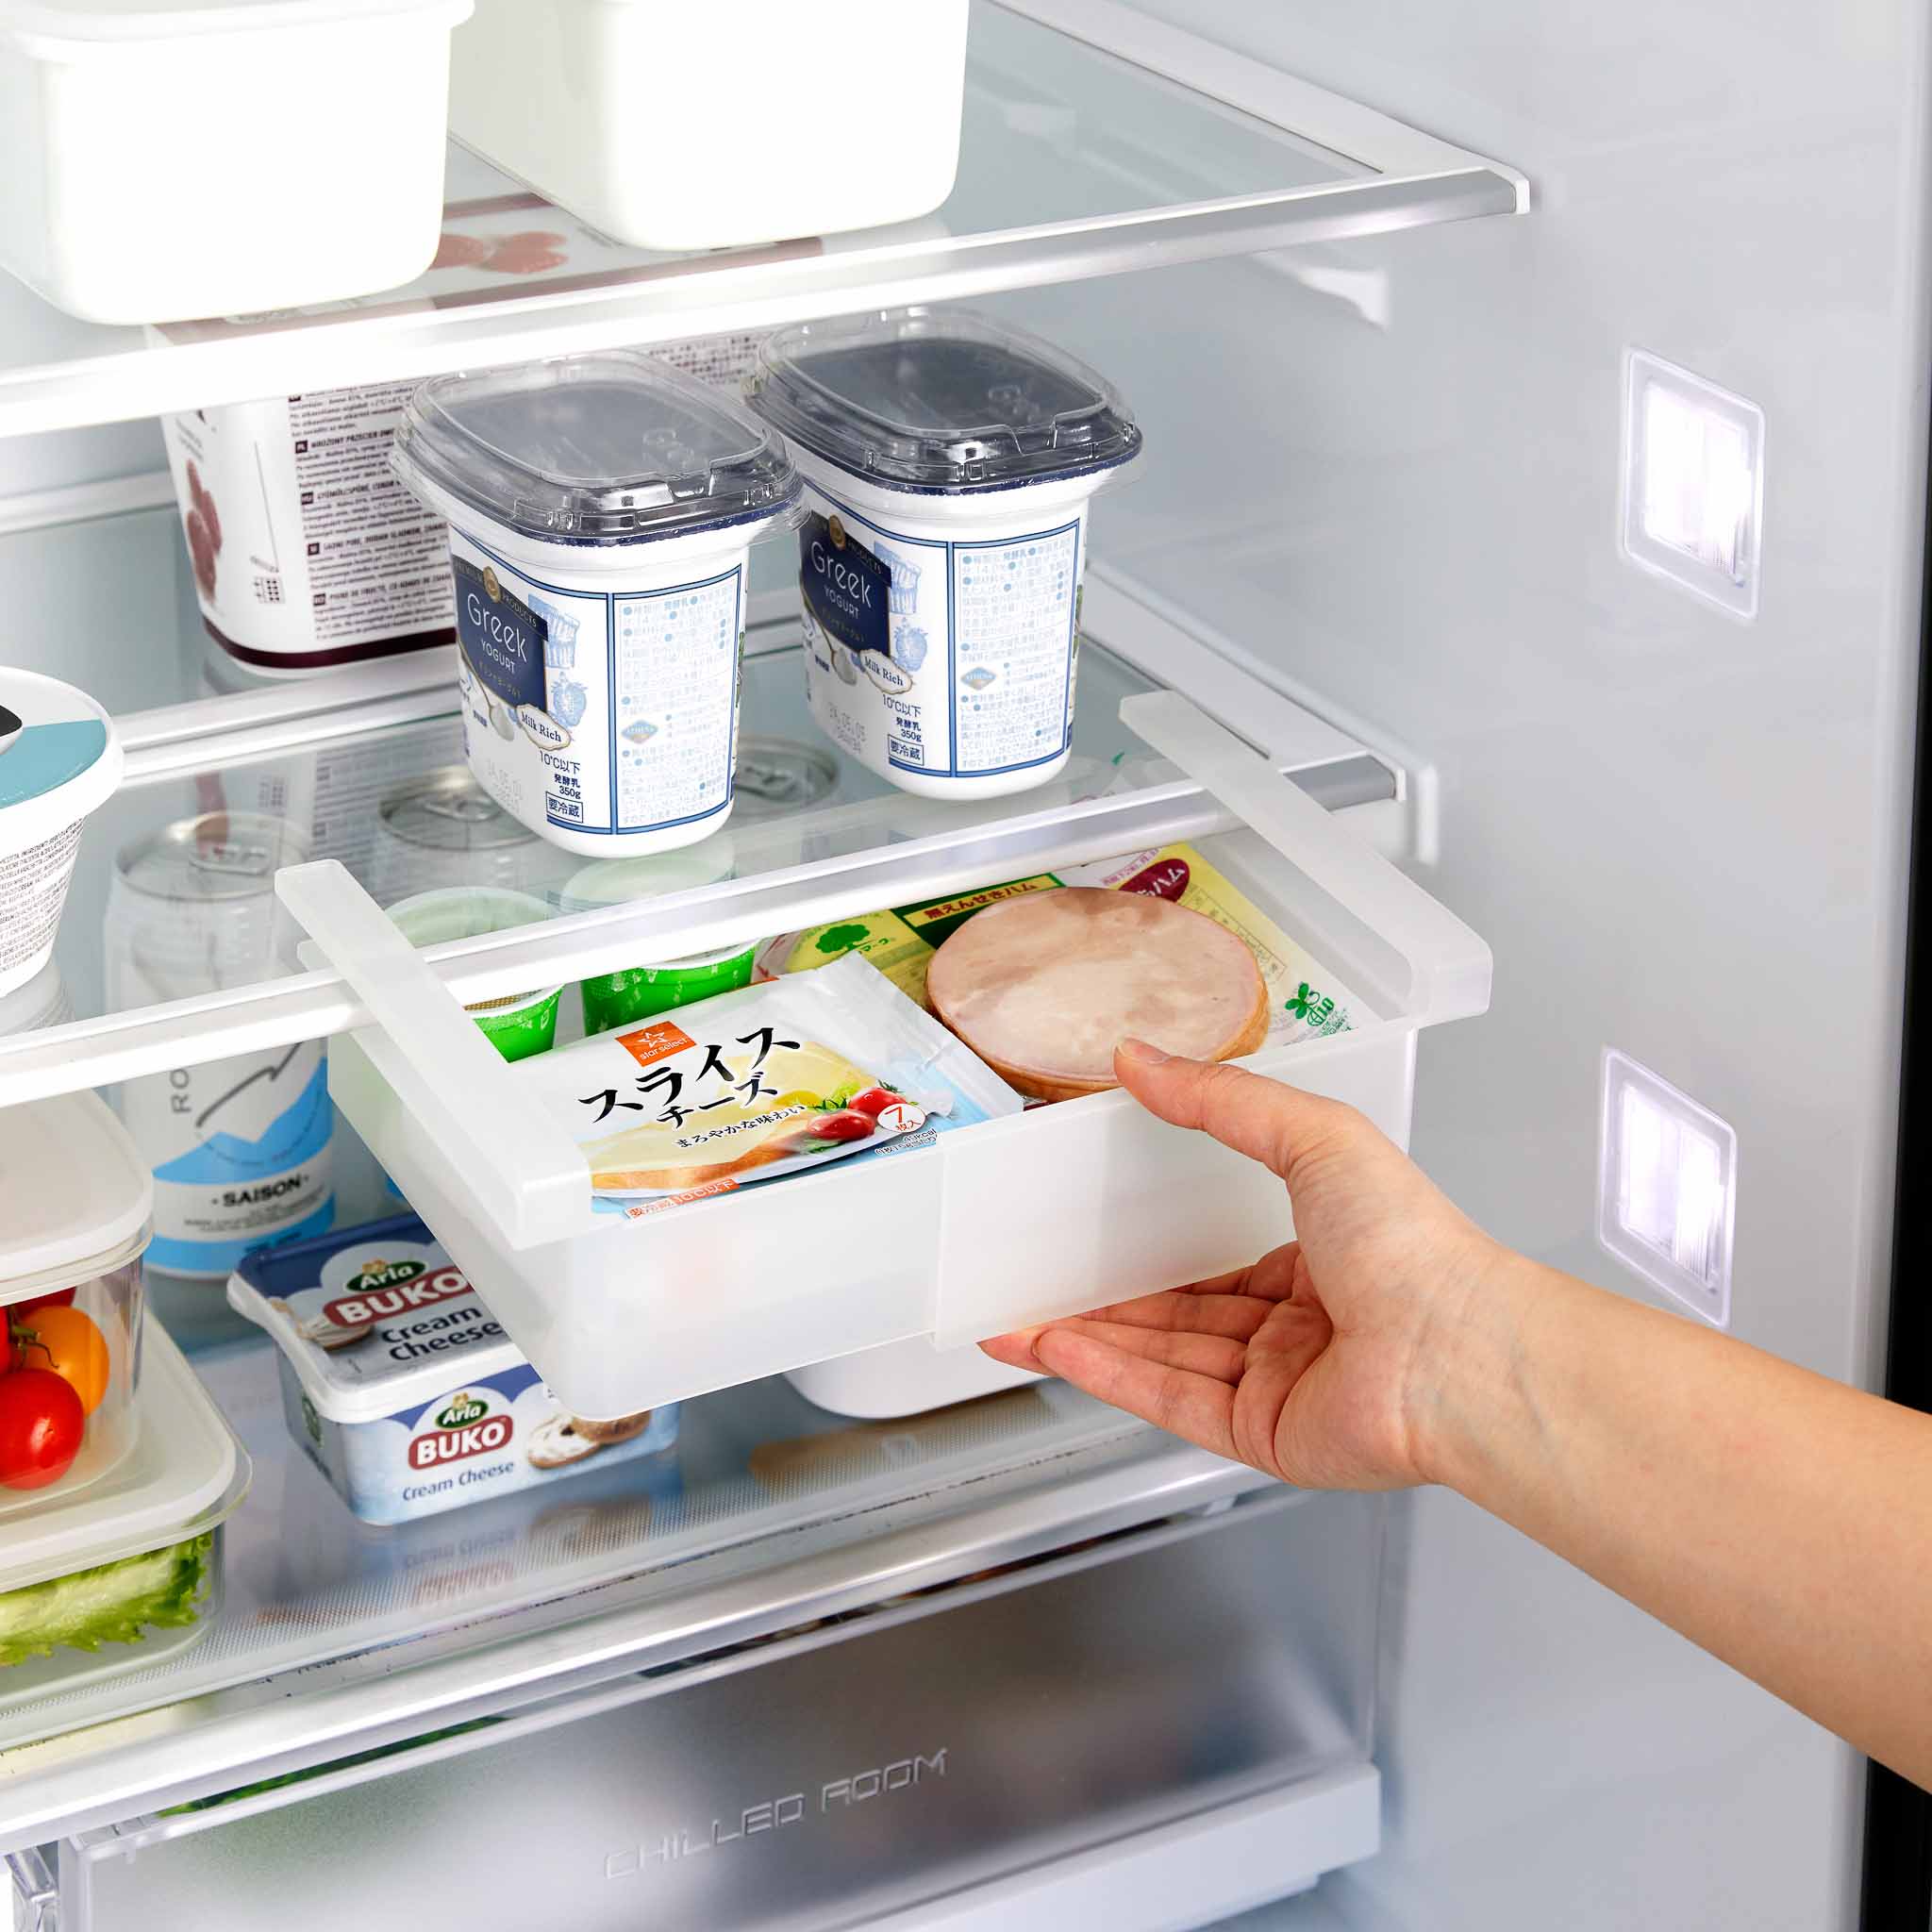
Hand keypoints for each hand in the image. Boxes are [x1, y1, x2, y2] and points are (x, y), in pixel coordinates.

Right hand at [981, 1038, 1506, 1488]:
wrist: (1458, 1354)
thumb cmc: (1414, 1246)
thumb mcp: (1313, 1137)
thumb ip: (1220, 1100)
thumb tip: (1142, 1059)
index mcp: (1322, 1261)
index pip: (1219, 1259)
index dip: (1152, 1247)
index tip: (1091, 1229)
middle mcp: (1301, 1329)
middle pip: (1179, 1314)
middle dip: (1103, 1302)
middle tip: (1036, 1283)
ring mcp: (1279, 1386)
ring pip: (1163, 1358)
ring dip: (1087, 1338)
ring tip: (1016, 1321)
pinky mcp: (1262, 1436)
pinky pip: (1170, 1400)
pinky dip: (1108, 1374)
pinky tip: (1055, 1348)